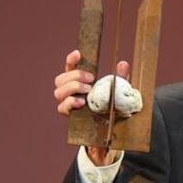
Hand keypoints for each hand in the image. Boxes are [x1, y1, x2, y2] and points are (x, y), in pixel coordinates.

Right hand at [53, 49, 128, 165]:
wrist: (110, 128)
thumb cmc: (111, 105)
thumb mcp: (117, 91)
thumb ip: (120, 78)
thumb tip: (123, 64)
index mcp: (79, 81)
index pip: (69, 67)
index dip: (71, 60)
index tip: (78, 54)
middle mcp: (69, 91)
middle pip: (60, 79)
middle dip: (75, 76)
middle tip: (91, 79)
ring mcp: (67, 103)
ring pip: (58, 92)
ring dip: (72, 88)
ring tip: (88, 90)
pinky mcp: (68, 115)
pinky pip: (62, 107)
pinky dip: (70, 102)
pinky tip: (82, 102)